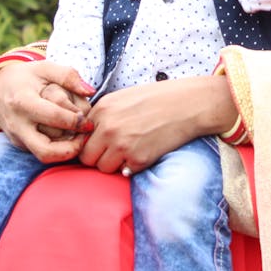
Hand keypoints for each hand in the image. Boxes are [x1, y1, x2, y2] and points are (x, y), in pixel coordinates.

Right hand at [0, 59, 94, 162]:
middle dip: (71, 149)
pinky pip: (40, 152)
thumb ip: (69, 76)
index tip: (89, 121)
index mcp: (23, 102)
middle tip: (85, 137)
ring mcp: (17, 138)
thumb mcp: (45, 68)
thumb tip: (89, 91)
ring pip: (45, 155)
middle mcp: (18, 125)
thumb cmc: (26, 76)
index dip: (76, 122)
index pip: (54, 118)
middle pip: (46, 151)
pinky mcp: (20, 144)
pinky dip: (57, 148)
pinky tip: (67, 136)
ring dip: (66, 150)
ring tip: (79, 136)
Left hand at [80, 75, 236, 174]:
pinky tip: (146, 150)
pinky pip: (125, 172)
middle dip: (98, 156)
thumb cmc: (159, 98)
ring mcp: (122, 145)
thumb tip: (89, 136)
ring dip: (114, 164)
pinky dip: (134, 166)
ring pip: (103, 168)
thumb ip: (104, 115)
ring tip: (131, 150)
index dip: (91, 141)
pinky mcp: (138, 159)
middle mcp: (108, 128)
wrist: (189, 104)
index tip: (102, 142)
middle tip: (115, 151)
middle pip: (86, 157)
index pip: (81, 137)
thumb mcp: (123, 98)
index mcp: (102, 109)